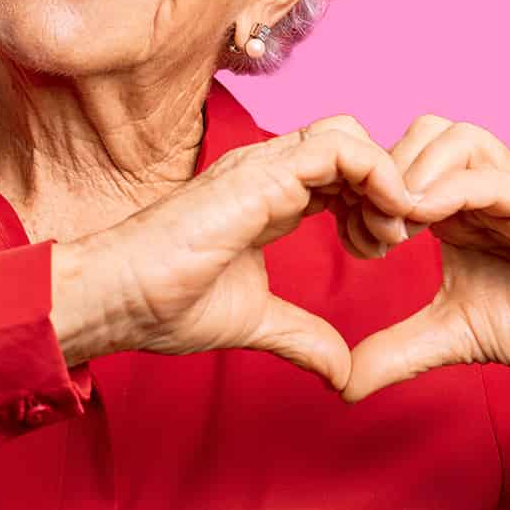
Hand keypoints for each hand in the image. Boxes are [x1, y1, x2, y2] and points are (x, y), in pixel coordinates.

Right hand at [66, 116, 423, 390]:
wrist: (115, 300)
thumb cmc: (162, 305)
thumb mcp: (256, 322)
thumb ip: (303, 337)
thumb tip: (342, 372)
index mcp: (270, 197)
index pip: (340, 174)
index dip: (372, 203)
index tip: (378, 249)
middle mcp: (270, 171)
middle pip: (352, 146)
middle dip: (386, 186)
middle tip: (394, 238)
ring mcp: (265, 166)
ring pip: (351, 137)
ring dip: (387, 179)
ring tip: (392, 231)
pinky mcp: (262, 173)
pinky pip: (340, 149)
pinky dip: (377, 174)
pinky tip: (386, 217)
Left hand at [340, 116, 509, 403]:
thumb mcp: (452, 337)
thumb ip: (398, 352)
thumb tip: (343, 384)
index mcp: (458, 207)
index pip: (402, 161)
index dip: (368, 191)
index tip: (354, 244)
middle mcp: (487, 187)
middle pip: (425, 131)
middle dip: (388, 172)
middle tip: (376, 230)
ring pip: (458, 137)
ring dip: (418, 171)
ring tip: (401, 224)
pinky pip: (496, 177)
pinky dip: (453, 188)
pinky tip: (426, 220)